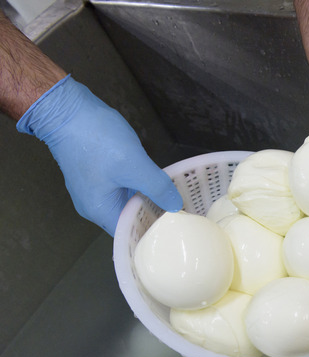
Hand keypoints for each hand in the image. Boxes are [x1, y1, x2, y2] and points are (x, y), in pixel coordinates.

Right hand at [16, 75, 181, 235]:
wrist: (66, 109)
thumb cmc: (96, 138)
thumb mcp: (135, 165)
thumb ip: (157, 188)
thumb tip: (176, 206)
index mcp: (100, 210)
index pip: (130, 233)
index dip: (154, 232)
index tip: (176, 227)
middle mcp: (94, 205)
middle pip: (129, 219)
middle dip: (154, 216)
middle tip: (182, 214)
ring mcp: (94, 189)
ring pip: (127, 202)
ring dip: (148, 200)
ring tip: (174, 200)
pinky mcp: (96, 174)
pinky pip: (122, 188)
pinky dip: (139, 187)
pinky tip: (156, 182)